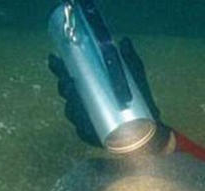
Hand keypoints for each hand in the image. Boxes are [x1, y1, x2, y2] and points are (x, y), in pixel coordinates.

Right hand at [48, 38, 171, 151]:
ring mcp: (87, 119)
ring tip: (74, 98)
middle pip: (67, 92)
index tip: (54, 60)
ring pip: (72, 111)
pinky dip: (81, 127)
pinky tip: (82, 123)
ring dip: (70, 105)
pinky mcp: (94, 135)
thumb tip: (124, 41)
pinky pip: (83, 132)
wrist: (150, 124)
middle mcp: (84, 101)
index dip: (58, 67)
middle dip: (64, 85)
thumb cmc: (140, 98)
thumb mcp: (135, 75)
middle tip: (67, 80)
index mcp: (90, 84)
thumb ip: (129, 59)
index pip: (69, 74)